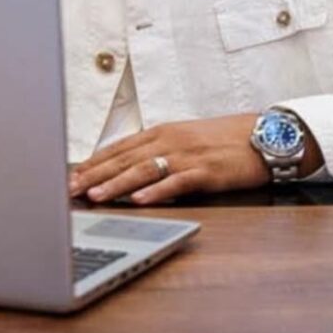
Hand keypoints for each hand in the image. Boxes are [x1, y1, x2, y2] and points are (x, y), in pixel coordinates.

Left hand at [68, 113, 319, 205]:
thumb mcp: (183, 139)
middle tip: (68, 189)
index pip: (118, 147)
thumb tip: (124, 166)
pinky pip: (177, 182)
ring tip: (95, 196)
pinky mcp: (207, 172)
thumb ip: (155, 150)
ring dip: (116, 184)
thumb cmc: (221, 140)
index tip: (70, 175)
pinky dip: (156, 191)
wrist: (264, 134)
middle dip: (93, 175)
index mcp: (160, 131)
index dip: (92, 162)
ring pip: (143, 170)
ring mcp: (187, 155)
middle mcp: (169, 140)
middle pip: (124, 158)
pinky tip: (139, 200)